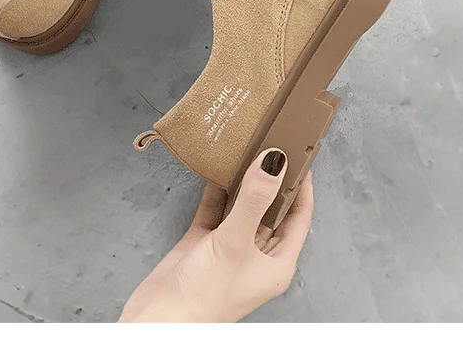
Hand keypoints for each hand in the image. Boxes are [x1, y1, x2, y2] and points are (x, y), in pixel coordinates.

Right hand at [119, 149, 313, 322]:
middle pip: (270, 207)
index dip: (301, 185)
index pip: (299, 216)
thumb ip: (255, 199)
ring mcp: (229, 247)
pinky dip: (217, 188)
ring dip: (243, 180)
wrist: (161, 319)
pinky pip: (215, 208)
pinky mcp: (203, 242)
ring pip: (242, 205)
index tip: (299, 153)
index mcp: (277, 263)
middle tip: (271, 142)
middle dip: (271, 177)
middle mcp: (256, 254)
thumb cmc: (206, 297)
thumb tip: (274, 161)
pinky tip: (217, 168)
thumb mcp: (236, 242)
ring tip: (247, 148)